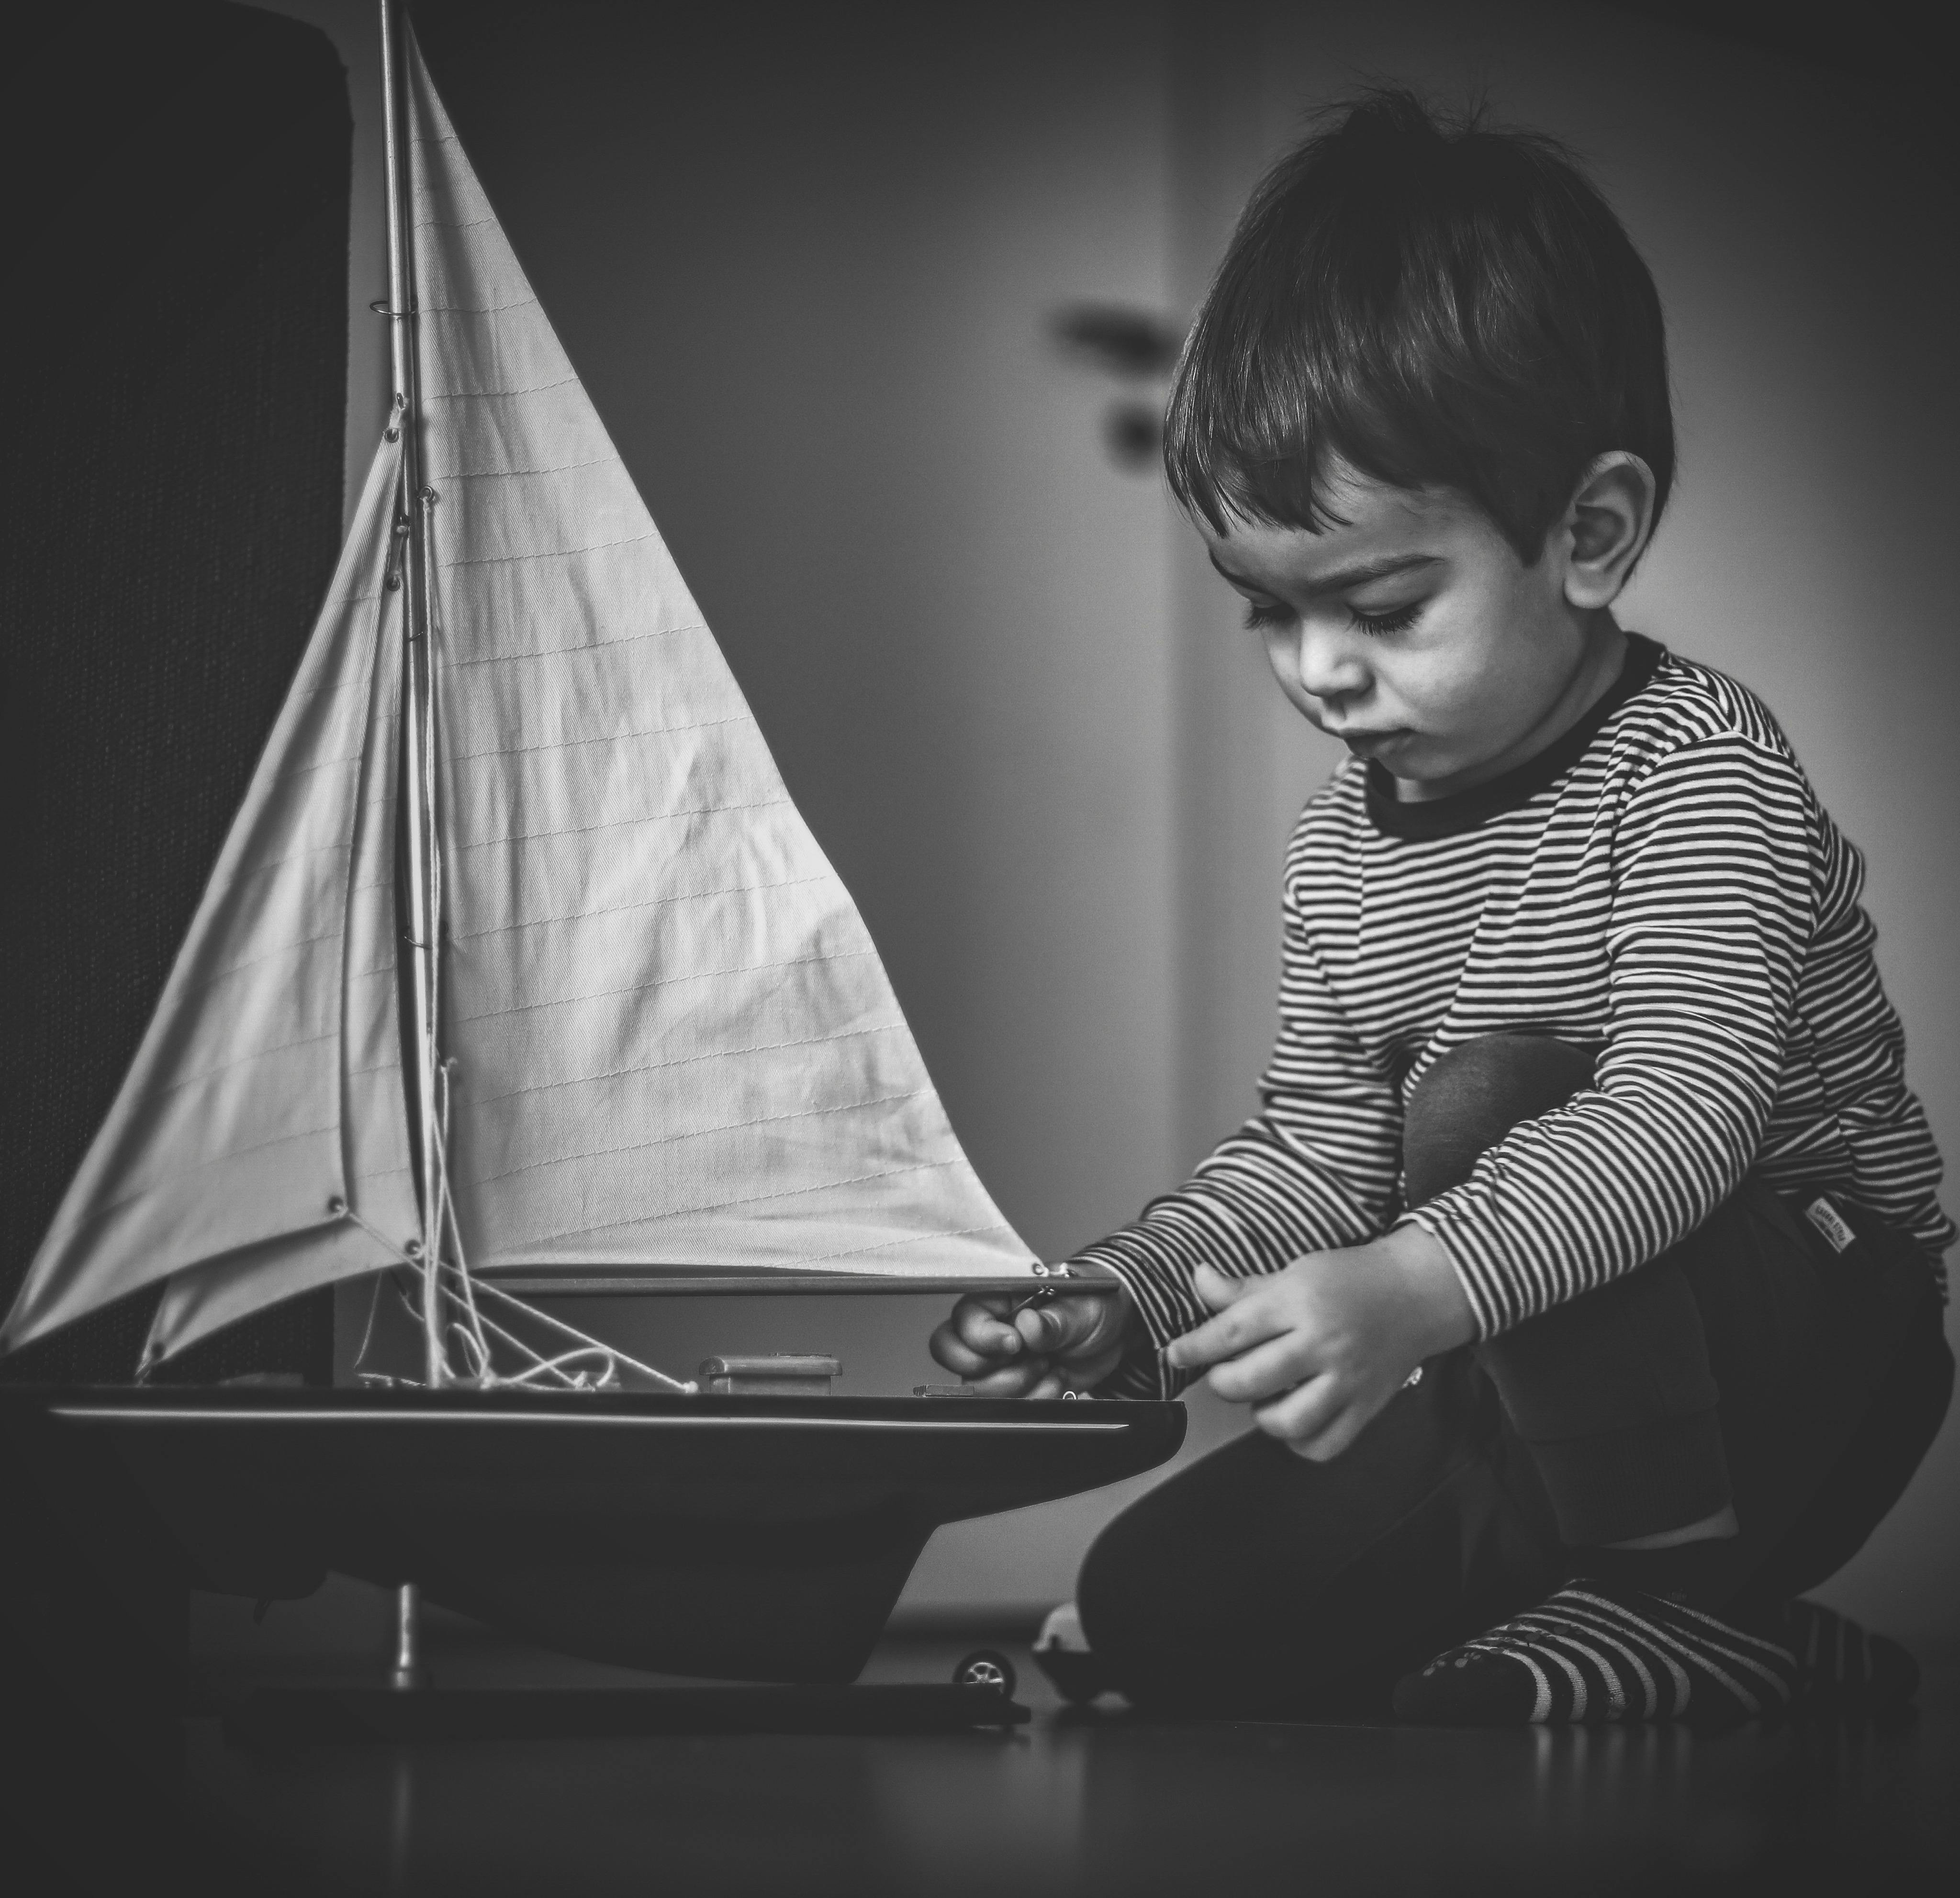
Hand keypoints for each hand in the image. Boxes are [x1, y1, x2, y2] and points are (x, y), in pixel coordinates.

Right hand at [929, 1275, 1134, 1396]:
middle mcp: (989, 1329)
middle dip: (996, 1370)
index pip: (964, 1322)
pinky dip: (1034, 1401)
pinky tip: (1057, 1382)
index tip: (1016, 1344)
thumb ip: (1053, 1319)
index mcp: (997, 1299)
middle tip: (1034, 1359)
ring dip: (1021, 1386)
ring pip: (978, 1389)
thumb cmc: (1093, 1302)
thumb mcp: (1081, 1307)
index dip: (984, 1339)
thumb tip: (1027, 1326)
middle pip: (955, 1357)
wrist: (1116, 1332)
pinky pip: (1006, 1407)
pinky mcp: (1014, 1386)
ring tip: (1051, 1367)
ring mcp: (998, 1361)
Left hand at [1165, 1229, 1473, 1459]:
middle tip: (1225, 1373)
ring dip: (1261, 1416)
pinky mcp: (1366, 1407)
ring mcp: (1347, 1379)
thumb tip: (1198, 1279)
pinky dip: (1299, 1441)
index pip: (1232, 1330)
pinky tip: (1293, 1419)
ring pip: (1287, 1420)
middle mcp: (1322, 1342)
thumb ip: (1244, 1288)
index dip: (1195, 1346)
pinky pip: (1324, 1444)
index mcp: (1299, 1301)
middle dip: (1223, 1381)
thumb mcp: (1295, 1272)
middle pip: (1251, 1378)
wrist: (1416, 1294)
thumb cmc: (1350, 1280)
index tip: (1175, 1353)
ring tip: (1262, 1398)